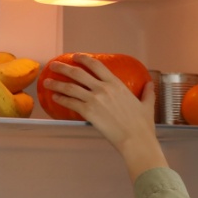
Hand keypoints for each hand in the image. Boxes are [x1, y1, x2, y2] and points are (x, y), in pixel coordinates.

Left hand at [41, 55, 167, 180]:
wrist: (136, 140)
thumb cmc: (143, 125)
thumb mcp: (147, 106)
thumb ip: (147, 93)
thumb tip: (151, 84)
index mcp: (116, 84)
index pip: (96, 65)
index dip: (83, 58)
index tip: (75, 56)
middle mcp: (103, 89)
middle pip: (77, 73)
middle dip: (62, 68)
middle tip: (54, 66)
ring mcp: (94, 100)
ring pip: (69, 87)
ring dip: (56, 84)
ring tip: (47, 82)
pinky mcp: (88, 112)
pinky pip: (69, 103)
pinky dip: (60, 99)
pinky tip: (55, 98)